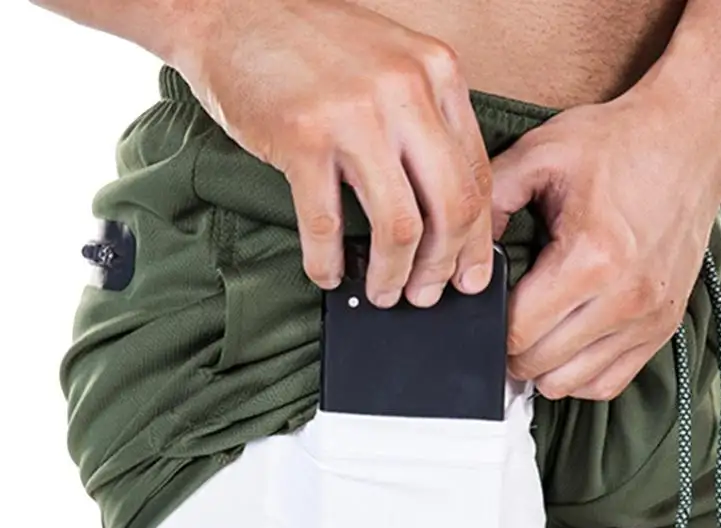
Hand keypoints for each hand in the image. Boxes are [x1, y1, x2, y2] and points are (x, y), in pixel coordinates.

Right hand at [174, 0, 493, 306]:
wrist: (229, 8)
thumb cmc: (311, 45)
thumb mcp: (393, 66)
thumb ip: (426, 123)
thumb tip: (449, 210)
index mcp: (438, 73)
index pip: (478, 177)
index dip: (477, 240)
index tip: (469, 273)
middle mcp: (405, 90)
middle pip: (452, 207)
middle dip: (444, 266)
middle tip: (429, 294)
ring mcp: (354, 113)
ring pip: (399, 225)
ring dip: (393, 274)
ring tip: (384, 293)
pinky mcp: (302, 136)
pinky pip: (326, 223)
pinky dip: (329, 261)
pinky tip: (328, 273)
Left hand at [490, 87, 720, 399]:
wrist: (691, 139)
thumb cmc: (618, 144)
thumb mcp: (541, 153)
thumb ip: (490, 199)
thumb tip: (462, 253)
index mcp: (591, 258)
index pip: (519, 331)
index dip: (491, 325)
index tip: (489, 305)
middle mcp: (624, 299)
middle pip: (540, 364)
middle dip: (511, 348)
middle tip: (506, 319)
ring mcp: (648, 319)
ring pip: (570, 384)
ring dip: (542, 367)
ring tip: (535, 334)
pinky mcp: (663, 328)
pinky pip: (607, 384)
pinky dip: (578, 376)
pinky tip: (566, 347)